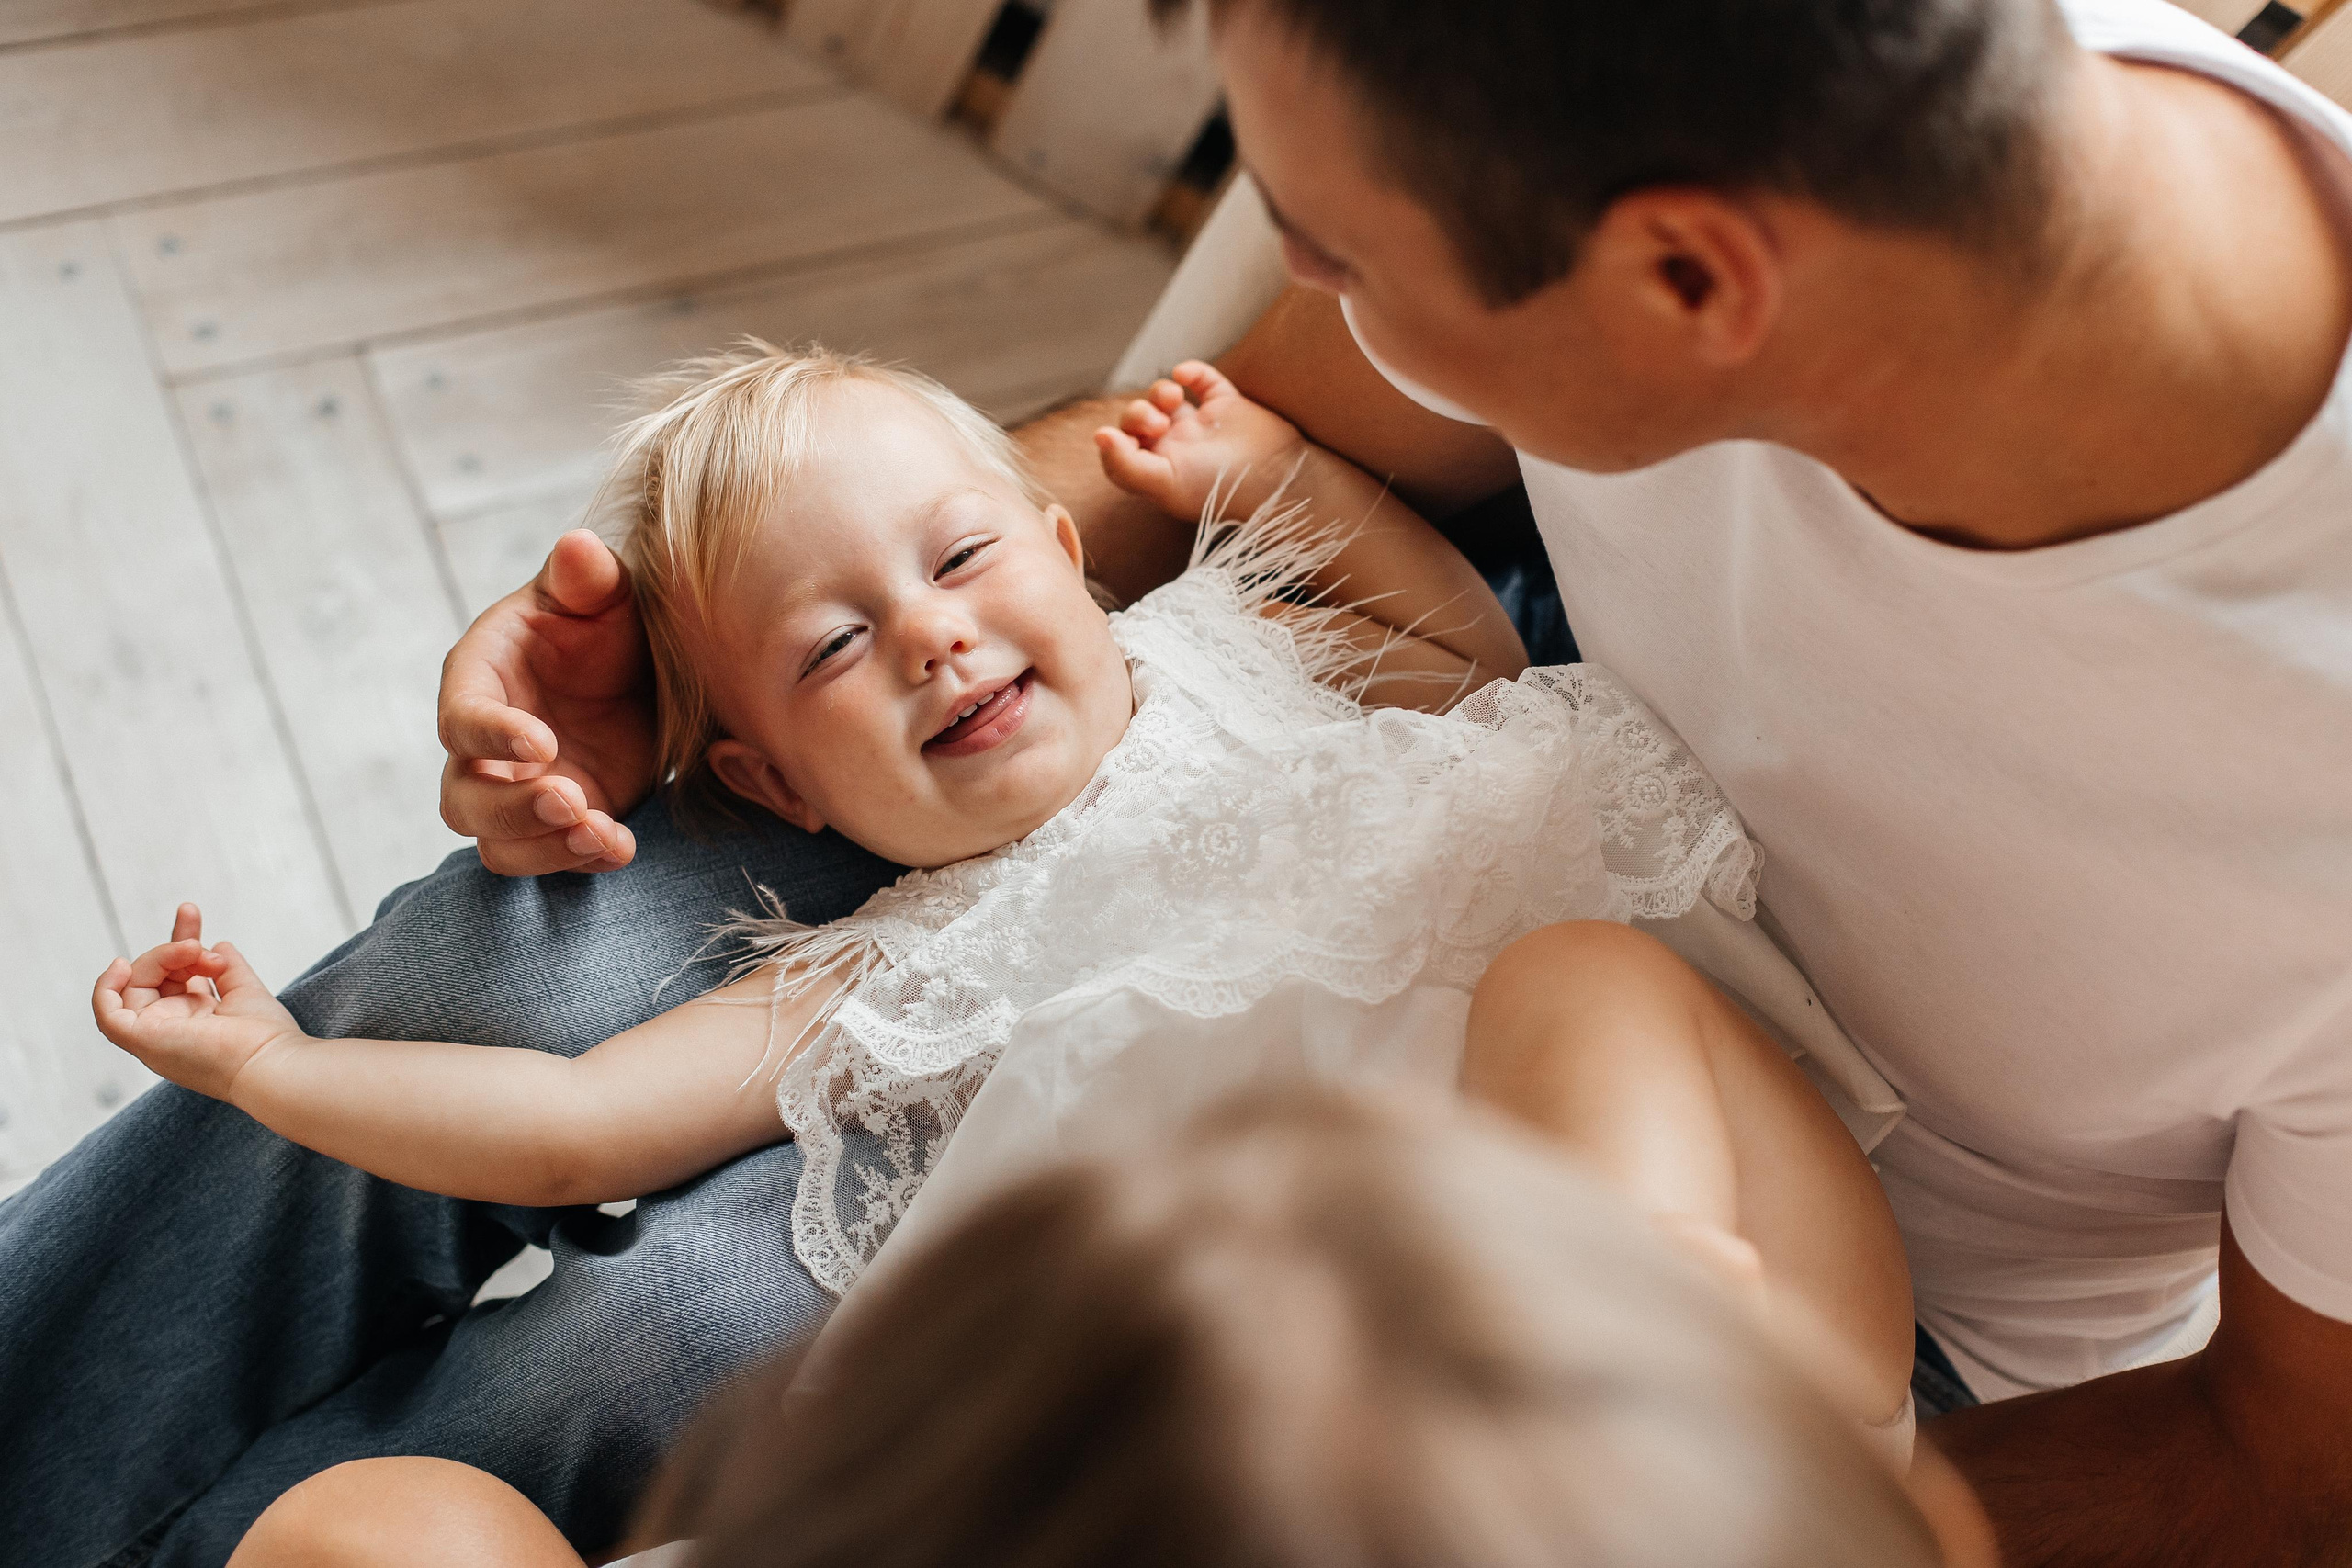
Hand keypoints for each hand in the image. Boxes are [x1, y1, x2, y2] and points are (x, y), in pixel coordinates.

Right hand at [92, 904, 304, 1102]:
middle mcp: (170, 1028)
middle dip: (174, 948)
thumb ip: (229, 969)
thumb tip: (219, 944)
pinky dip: (105, 987)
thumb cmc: (266, 1039)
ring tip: (192, 949)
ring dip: (161, 957)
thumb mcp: (246, 991)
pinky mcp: (143, 1039)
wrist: (270, 1064)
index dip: (178, 941)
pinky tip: (121, 964)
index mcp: (193, 1020)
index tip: (190, 911)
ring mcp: (154, 1036)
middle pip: (152, 976)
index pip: (173, 974)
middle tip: (201, 947)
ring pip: (136, 984)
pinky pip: (107, 1014)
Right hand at [438, 530, 656, 875]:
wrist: (644, 670)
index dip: (492, 736)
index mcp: (478, 681)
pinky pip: (549, 858)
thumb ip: (587, 576)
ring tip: (602, 833)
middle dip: (514, 808)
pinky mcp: (560, 822)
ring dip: (545, 848)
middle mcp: (485, 747)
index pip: (460, 719)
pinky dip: (582, 861)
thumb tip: (577, 547)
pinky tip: (621, 847)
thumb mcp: (604, 591)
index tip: (542, 743)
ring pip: (498, 843)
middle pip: (465, 799)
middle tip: (573, 799)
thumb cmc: (605, 621)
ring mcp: (519, 791)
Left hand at [1094, 361, 1305, 523]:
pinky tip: (1186, 377)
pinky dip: (1190, 371)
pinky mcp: (1227, 405)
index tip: (1125, 440)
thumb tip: (1098, 435)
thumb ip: (1125, 465)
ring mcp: (1202, 426)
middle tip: (1158, 425)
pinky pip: (1202, 379)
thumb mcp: (1164, 483)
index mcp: (1159, 472)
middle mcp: (1176, 449)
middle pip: (1138, 419)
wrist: (1274, 479)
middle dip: (1138, 414)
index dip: (1115, 440)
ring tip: (1171, 400)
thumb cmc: (1216, 488)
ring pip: (1164, 398)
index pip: (1120, 449)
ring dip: (1158, 391)